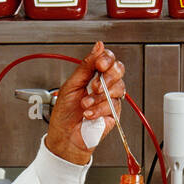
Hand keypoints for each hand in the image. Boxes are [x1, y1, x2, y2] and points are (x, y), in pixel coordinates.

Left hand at [43, 42, 127, 166]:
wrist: (65, 136)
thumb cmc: (65, 113)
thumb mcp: (71, 85)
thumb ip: (86, 66)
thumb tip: (98, 47)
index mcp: (93, 75)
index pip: (107, 59)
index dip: (106, 59)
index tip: (99, 64)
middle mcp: (104, 85)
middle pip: (119, 70)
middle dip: (107, 76)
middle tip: (94, 86)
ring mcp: (110, 99)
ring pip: (118, 88)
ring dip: (99, 97)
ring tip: (84, 104)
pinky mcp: (114, 114)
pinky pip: (113, 105)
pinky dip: (99, 109)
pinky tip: (88, 114)